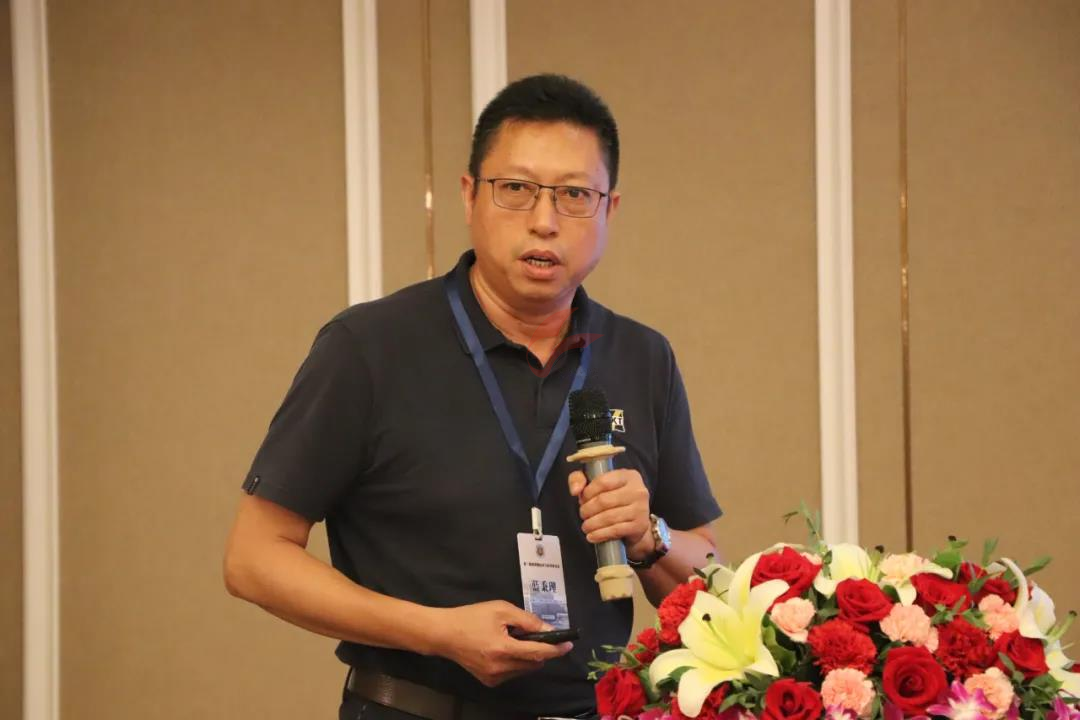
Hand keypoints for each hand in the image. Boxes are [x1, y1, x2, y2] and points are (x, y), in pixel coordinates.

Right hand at [432, 600, 572, 686]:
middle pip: (534, 663)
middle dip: (539, 650)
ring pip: (524, 669)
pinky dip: (516, 662)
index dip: (555, 649)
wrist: (444, 634)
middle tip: (531, 634)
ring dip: (527, 656)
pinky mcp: (489, 682)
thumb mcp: (501, 610)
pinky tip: (502, 649)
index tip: (569, 644)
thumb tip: (549, 631)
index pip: (538, 653)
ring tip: (512, 639)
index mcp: (503, 649)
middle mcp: (500, 668)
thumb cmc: (472, 617)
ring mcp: (494, 678)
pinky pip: (513, 673)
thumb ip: (527, 621)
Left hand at [568, 468, 652, 561]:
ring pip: (609, 517)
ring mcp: (641, 509)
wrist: (635, 523)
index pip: (603, 482)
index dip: (587, 492)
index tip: (582, 499)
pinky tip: (592, 536)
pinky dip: (600, 534)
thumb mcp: (597, 483)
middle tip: (582, 514)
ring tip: (585, 526)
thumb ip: (580, 478)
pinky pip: (615, 530)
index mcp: (628, 476)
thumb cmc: (614, 500)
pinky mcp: (639, 526)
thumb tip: (575, 490)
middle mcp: (638, 491)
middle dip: (587, 510)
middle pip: (604, 501)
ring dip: (592, 524)